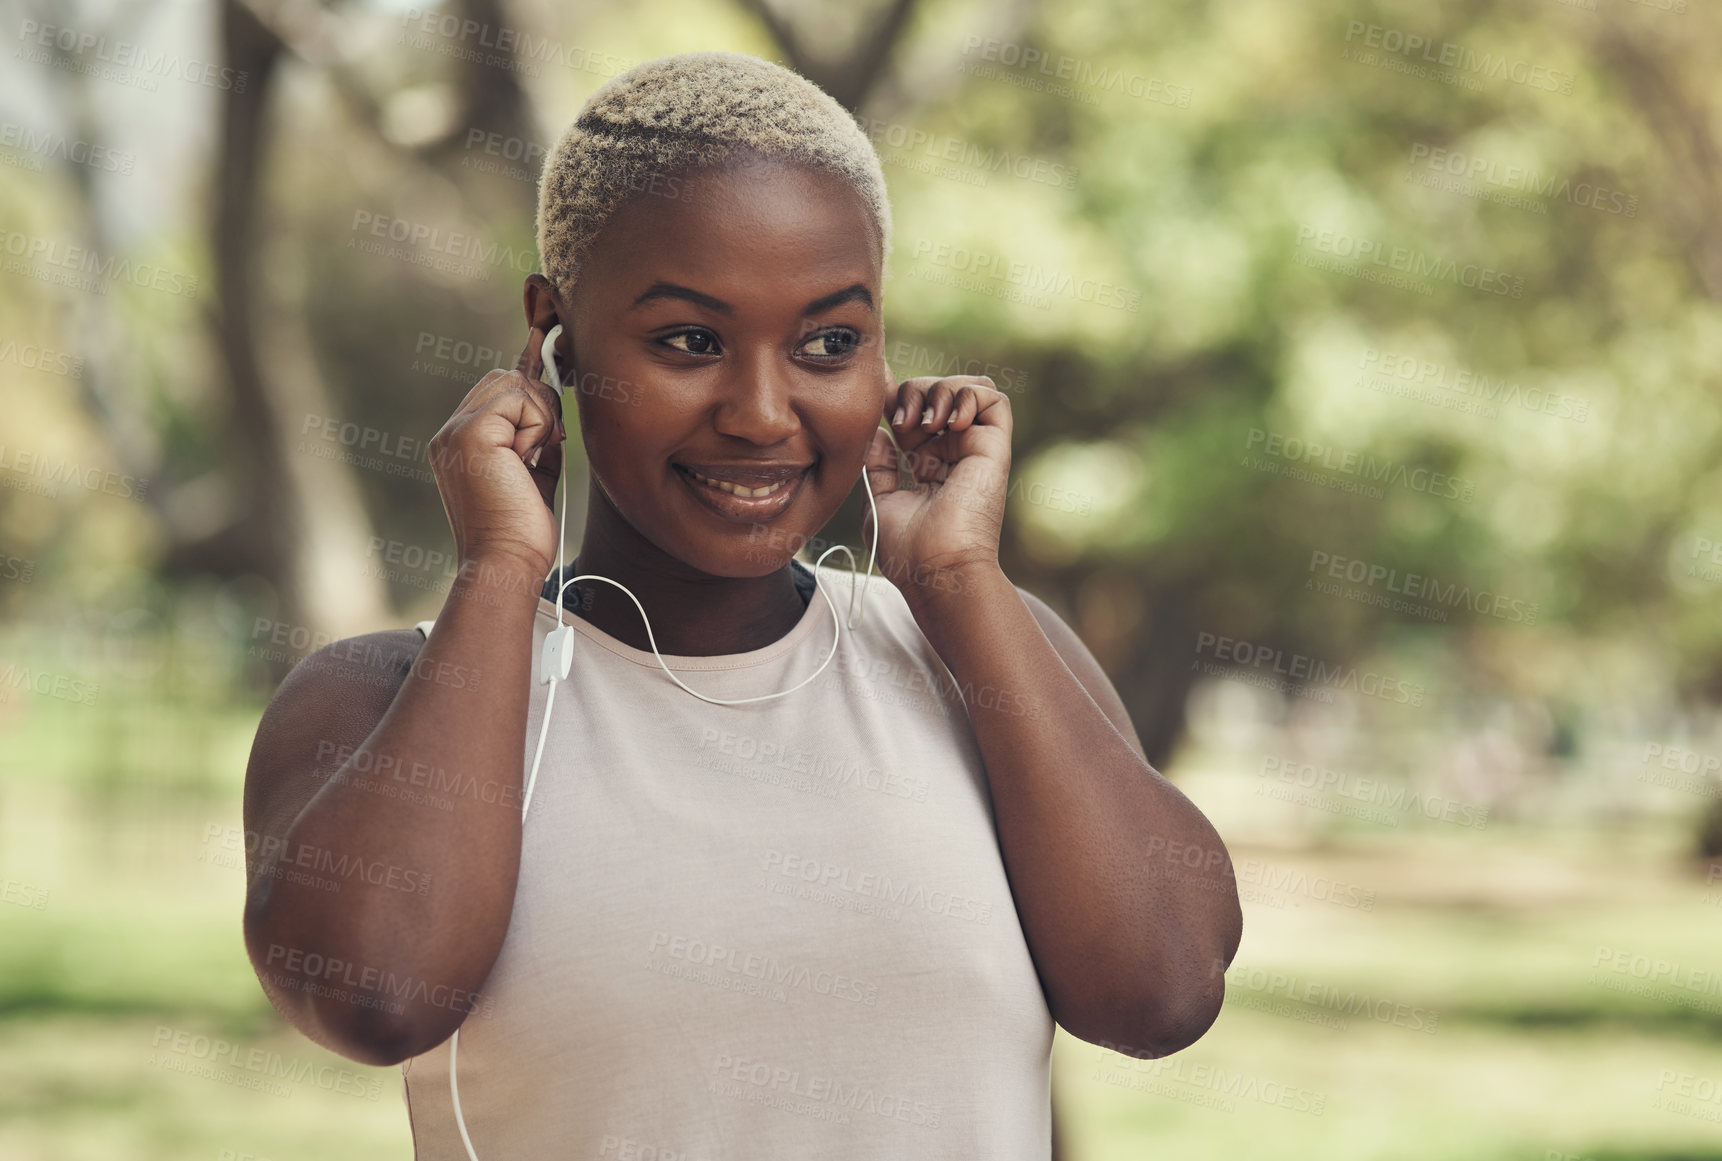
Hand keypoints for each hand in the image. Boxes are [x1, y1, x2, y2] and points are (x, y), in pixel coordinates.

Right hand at [428, 327, 566, 578]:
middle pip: (504, 377)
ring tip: (531, 462)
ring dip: (539, 419)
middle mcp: (450, 432)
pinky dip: (538, 429)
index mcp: (459, 442)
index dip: (530, 390)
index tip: (553, 377)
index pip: (497, 391)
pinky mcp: (470, 434)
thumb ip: (535, 435)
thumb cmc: (523, 531)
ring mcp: (455, 431)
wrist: (507, 563)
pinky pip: (521, 399)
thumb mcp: (533, 472)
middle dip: (538, 405)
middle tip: (544, 449)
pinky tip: (527, 463)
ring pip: (514, 383)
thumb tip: (552, 397)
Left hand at [863, 373, 1011, 594]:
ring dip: (941, 390)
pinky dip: (969, 395)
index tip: (879, 405)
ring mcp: (975, 450)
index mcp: (927, 466)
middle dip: (914, 391)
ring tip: (925, 422)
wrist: (936, 569)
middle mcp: (953, 454)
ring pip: (968, 389)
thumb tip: (877, 433)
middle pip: (938, 393)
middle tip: (901, 421)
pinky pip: (995, 400)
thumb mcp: (880, 502)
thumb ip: (878, 466)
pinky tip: (948, 422)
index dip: (896, 399)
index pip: (915, 413)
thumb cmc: (907, 551)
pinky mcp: (995, 449)